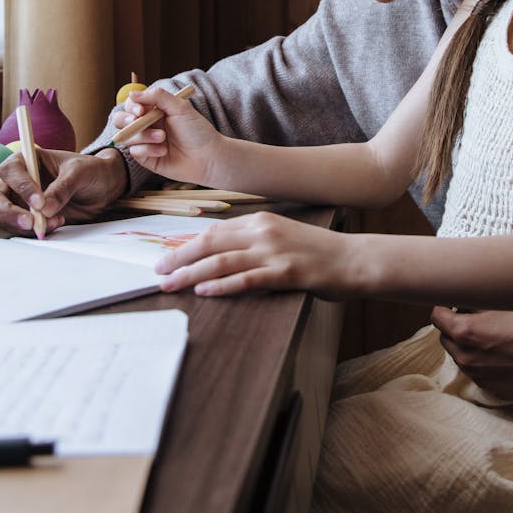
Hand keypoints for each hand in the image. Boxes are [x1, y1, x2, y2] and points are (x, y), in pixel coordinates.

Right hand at [0, 148, 127, 235]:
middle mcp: (19, 181)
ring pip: (3, 217)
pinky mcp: (30, 218)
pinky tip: (56, 223)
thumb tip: (44, 209)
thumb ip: (63, 188)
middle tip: (30, 222)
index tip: (39, 202)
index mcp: (28, 160)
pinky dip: (33, 232)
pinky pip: (20, 229)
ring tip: (54, 221)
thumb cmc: (91, 171)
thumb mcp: (81, 173)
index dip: (20, 187)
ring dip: (24, 225)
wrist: (105, 187)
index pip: (9, 171)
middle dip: (6, 212)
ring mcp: (22, 201)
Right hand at [119, 87, 222, 182]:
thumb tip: (132, 93)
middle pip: (121, 120)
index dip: (132, 106)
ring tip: (163, 138)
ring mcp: (146, 142)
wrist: (207, 157)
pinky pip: (135, 152)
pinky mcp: (146, 158)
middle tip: (137, 121)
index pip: (133, 104)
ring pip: (127, 136)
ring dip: (143, 135)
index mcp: (155, 110)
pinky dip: (148, 150)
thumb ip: (157, 96)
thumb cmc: (197, 130)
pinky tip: (163, 151)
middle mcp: (148, 125)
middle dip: (126, 120)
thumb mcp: (180, 107)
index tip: (140, 110)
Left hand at [155, 211, 354, 298]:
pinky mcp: (286, 272)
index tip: (167, 255)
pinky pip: (246, 279)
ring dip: (191, 273)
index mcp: (261, 220)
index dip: (188, 244)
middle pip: (211, 243)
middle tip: (157, 270)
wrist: (354, 259)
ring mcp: (275, 251)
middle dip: (180, 257)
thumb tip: (223, 255)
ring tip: (170, 283)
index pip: (215, 231)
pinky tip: (204, 291)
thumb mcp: (282, 237)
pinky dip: (223, 285)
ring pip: (222, 261)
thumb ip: (255, 242)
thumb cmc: (318, 252)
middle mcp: (264, 232)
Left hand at [430, 305, 512, 400]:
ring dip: (471, 346)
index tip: (457, 303)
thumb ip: (477, 301)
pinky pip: (481, 373)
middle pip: (447, 338)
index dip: (446, 306)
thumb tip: (463, 298)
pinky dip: (487, 363)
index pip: (437, 316)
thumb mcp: (507, 301)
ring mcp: (482, 378)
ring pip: (464, 357)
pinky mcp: (497, 391)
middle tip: (478, 316)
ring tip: (497, 335)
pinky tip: (508, 353)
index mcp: (465, 333)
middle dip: (457, 326)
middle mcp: (468, 359)